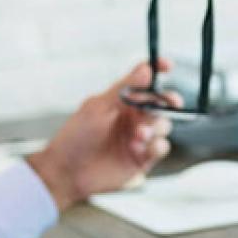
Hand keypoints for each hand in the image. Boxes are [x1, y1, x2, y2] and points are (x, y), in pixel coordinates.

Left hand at [26, 60, 176, 210]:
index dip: (157, 71)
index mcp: (122, 102)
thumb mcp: (98, 107)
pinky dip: (157, 146)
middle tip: (171, 101)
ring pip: (163, 126)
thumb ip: (125, 88)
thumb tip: (146, 69)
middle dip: (169, 101)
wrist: (66, 172)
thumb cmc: (75, 137)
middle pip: (161, 104)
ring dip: (155, 127)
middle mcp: (133, 119)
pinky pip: (160, 148)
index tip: (166, 65)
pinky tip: (142, 147)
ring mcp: (139, 139)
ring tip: (138, 134)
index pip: (145, 82)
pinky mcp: (142, 160)